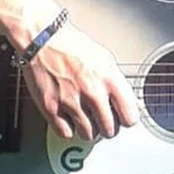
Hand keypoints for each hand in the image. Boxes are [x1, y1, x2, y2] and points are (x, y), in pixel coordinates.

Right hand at [20, 22, 140, 140]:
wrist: (42, 38)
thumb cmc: (72, 45)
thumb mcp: (105, 59)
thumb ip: (116, 83)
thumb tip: (127, 102)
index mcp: (110, 79)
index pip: (130, 117)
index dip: (126, 119)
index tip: (122, 118)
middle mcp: (92, 92)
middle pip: (110, 130)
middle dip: (108, 127)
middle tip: (103, 120)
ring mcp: (71, 101)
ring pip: (89, 135)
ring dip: (89, 129)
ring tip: (86, 118)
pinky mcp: (51, 107)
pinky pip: (66, 133)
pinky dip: (68, 129)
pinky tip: (69, 118)